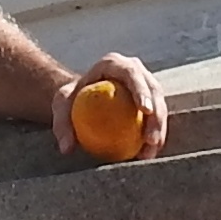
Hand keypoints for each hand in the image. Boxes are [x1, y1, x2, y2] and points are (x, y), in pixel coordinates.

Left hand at [51, 53, 171, 160]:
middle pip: (153, 90)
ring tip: (150, 153)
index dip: (142, 90)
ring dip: (159, 130)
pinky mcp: (149, 100)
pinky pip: (156, 118)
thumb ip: (61, 124)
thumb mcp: (60, 106)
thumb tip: (66, 148)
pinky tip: (148, 155)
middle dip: (158, 115)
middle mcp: (134, 70)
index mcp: (114, 63)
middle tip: (151, 140)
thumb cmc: (71, 99)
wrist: (81, 98)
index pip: (132, 74)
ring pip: (160, 106)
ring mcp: (144, 84)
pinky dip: (154, 135)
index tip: (146, 110)